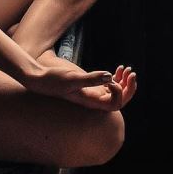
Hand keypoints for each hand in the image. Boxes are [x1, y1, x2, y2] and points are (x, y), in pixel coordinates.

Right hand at [23, 57, 137, 110]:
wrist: (41, 78)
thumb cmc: (54, 80)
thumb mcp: (73, 78)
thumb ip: (91, 79)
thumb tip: (110, 77)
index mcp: (91, 102)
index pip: (115, 105)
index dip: (120, 93)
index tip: (114, 79)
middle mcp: (94, 100)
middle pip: (119, 101)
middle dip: (129, 88)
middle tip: (132, 73)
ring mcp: (93, 93)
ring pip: (116, 92)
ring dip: (125, 81)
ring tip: (127, 69)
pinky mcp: (90, 86)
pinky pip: (109, 86)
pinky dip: (116, 77)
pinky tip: (118, 68)